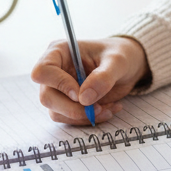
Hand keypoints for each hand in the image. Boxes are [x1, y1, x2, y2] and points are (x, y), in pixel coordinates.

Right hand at [31, 36, 150, 124]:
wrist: (127, 66)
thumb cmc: (120, 55)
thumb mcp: (118, 61)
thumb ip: (103, 77)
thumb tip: (84, 99)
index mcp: (60, 52)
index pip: (42, 71)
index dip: (58, 84)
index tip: (79, 94)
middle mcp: (55, 71)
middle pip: (47, 97)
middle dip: (73, 108)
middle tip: (97, 108)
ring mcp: (59, 89)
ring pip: (57, 112)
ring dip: (83, 116)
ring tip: (107, 108)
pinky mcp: (67, 103)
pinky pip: (70, 118)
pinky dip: (88, 119)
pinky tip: (107, 109)